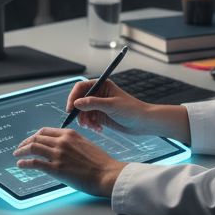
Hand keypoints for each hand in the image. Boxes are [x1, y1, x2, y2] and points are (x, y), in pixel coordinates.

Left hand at [13, 127, 126, 196]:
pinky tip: (21, 164)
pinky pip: (35, 162)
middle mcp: (62, 142)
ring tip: (17, 155)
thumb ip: (71, 143)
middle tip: (20, 148)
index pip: (45, 131)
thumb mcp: (85, 145)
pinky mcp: (57, 169)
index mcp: (69, 134)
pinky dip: (25, 162)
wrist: (107, 174)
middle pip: (36, 138)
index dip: (34, 136)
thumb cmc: (100, 162)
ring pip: (33, 147)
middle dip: (25, 143)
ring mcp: (58, 154)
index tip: (30, 140)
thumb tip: (60, 148)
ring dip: (21, 151)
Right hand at [64, 80, 190, 144]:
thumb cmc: (131, 110)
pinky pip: (89, 120)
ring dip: (85, 121)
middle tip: (82, 123)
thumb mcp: (111, 105)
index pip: (81, 87)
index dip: (73, 97)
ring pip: (83, 112)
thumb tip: (76, 103)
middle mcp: (99, 94)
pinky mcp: (101, 116)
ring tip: (93, 127)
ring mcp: (99, 106)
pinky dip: (91, 125)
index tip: (70, 109)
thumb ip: (93, 103)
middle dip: (79, 112)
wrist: (143, 123)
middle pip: (80, 101)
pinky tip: (99, 129)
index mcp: (101, 85)